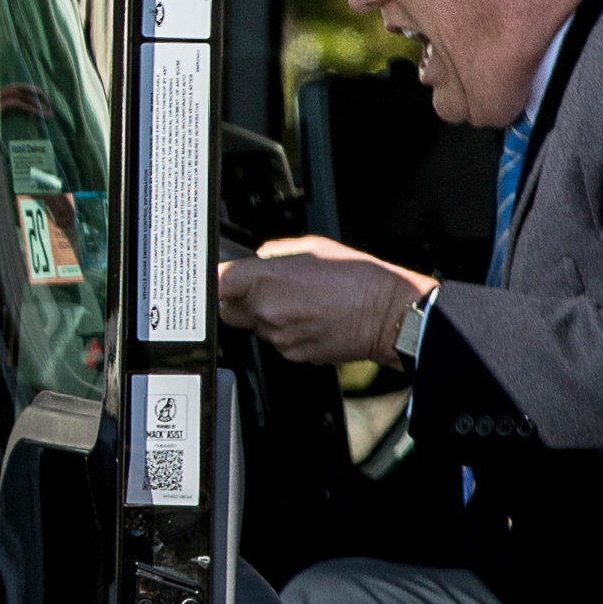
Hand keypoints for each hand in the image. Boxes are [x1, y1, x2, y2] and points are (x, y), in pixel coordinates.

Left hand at [217, 235, 437, 367]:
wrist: (387, 315)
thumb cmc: (357, 278)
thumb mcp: (313, 247)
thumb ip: (276, 253)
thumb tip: (259, 258)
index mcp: (265, 280)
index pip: (216, 283)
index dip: (214, 280)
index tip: (217, 278)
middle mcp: (266, 312)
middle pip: (229, 311)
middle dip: (239, 300)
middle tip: (262, 289)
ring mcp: (279, 338)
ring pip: (255, 327)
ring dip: (267, 316)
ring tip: (299, 302)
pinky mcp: (294, 356)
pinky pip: (278, 342)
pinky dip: (287, 332)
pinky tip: (311, 318)